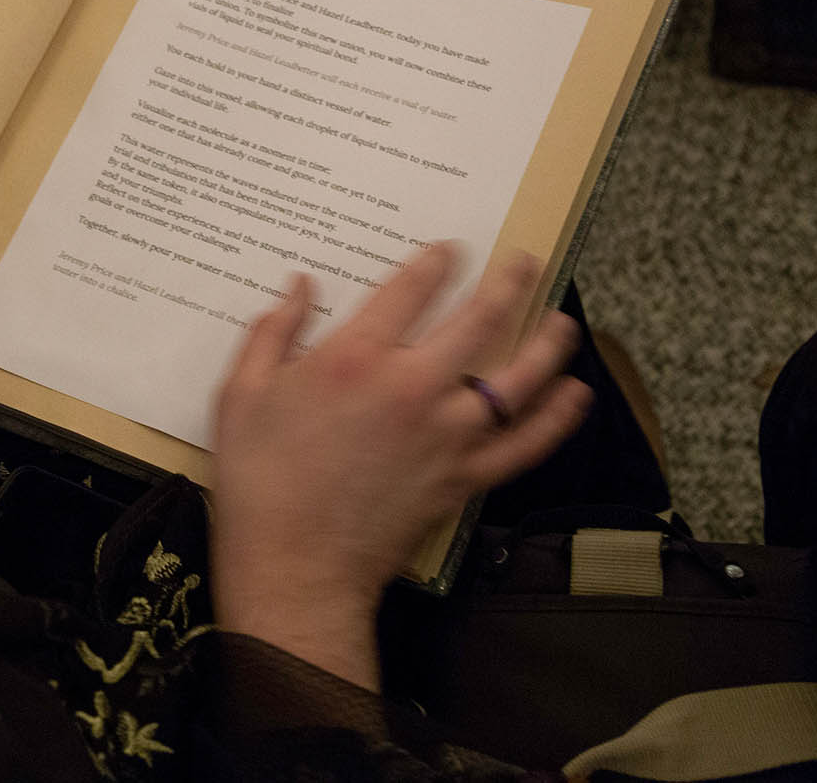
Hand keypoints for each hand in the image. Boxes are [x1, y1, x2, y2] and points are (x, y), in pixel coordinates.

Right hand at [209, 243, 590, 688]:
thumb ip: (273, 332)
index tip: (450, 250)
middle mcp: (412, 386)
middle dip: (506, 283)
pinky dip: (556, 420)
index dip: (435, 262)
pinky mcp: (463, 478)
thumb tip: (301, 285)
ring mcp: (446, 434)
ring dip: (547, 343)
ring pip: (516, 379)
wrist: (295, 566)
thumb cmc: (259, 480)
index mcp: (354, 357)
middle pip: (477, 319)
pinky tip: (575, 395)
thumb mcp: (241, 393)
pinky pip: (524, 445)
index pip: (410, 289)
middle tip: (523, 261)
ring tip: (563, 320)